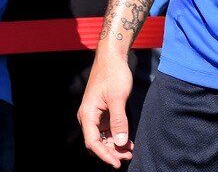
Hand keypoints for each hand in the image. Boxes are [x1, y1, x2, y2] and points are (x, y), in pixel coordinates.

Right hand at [79, 52, 134, 167]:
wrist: (112, 57)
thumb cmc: (113, 73)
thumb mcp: (118, 97)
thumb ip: (119, 121)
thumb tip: (121, 142)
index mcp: (87, 114)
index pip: (93, 143)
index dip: (105, 155)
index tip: (117, 163)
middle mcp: (88, 117)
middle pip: (97, 143)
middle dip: (111, 152)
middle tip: (128, 157)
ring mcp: (95, 116)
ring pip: (102, 139)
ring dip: (115, 147)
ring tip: (130, 151)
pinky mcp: (103, 113)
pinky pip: (107, 131)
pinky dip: (116, 138)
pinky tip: (128, 141)